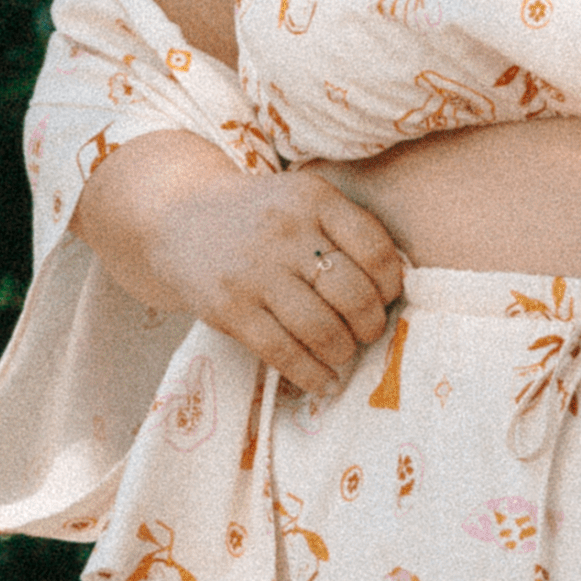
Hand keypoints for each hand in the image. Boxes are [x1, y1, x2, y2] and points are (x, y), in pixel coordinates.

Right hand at [151, 168, 405, 394]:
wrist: (182, 218)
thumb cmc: (263, 215)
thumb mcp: (305, 199)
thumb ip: (347, 230)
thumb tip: (397, 287)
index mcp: (314, 199)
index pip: (375, 250)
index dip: (391, 284)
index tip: (387, 297)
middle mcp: (285, 231)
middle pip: (352, 294)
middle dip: (370, 324)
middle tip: (368, 331)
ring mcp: (254, 271)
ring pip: (321, 328)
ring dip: (343, 351)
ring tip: (343, 352)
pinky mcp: (228, 308)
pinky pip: (282, 352)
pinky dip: (311, 375)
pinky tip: (323, 382)